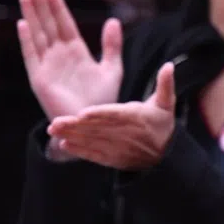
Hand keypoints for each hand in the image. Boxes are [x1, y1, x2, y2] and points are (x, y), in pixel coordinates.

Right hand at [17, 0, 123, 120]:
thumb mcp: (112, 68)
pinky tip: (23, 24)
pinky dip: (27, 40)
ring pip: (38, 35)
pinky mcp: (40, 79)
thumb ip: (112, 45)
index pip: (65, 24)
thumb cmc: (103, 99)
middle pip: (48, 25)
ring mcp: (48, 66)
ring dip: (32, 16)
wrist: (93, 124)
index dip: (58, 7)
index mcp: (76, 52)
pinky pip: (32, 56)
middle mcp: (59, 56)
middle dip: (41, 5)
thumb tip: (114, 20)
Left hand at [47, 62, 176, 170]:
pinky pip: (94, 155)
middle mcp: (126, 134)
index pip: (116, 115)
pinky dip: (79, 151)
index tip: (82, 113)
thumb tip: (169, 65)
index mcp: (137, 118)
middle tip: (55, 121)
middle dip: (76, 126)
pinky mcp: (113, 159)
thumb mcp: (167, 103)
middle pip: (98, 129)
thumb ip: (165, 84)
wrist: (167, 155)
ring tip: (54, 130)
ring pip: (92, 141)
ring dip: (72, 136)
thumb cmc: (163, 124)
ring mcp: (118, 148)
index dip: (99, 114)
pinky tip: (64, 144)